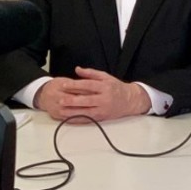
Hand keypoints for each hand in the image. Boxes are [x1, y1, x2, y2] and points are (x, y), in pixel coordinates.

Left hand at [34, 67, 150, 121]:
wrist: (130, 100)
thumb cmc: (116, 87)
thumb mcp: (105, 77)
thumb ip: (90, 73)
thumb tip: (77, 69)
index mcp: (105, 87)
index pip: (88, 85)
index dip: (76, 85)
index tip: (64, 84)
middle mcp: (104, 99)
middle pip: (86, 100)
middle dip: (72, 100)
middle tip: (60, 100)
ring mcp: (103, 110)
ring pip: (86, 112)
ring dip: (72, 112)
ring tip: (61, 111)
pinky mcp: (102, 118)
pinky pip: (88, 120)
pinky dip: (78, 120)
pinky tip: (68, 119)